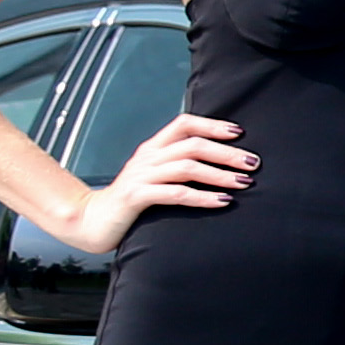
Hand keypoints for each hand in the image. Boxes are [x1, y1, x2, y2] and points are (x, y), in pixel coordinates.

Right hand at [48, 114, 247, 254]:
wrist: (90, 221)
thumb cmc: (130, 202)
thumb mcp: (153, 177)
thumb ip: (176, 166)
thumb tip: (216, 164)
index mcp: (152, 148)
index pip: (184, 123)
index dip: (213, 125)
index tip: (239, 133)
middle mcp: (148, 157)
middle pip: (192, 144)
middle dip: (226, 152)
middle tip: (254, 162)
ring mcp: (141, 176)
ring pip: (187, 167)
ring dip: (220, 174)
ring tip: (244, 182)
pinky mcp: (137, 197)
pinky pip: (176, 193)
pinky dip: (203, 197)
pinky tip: (223, 201)